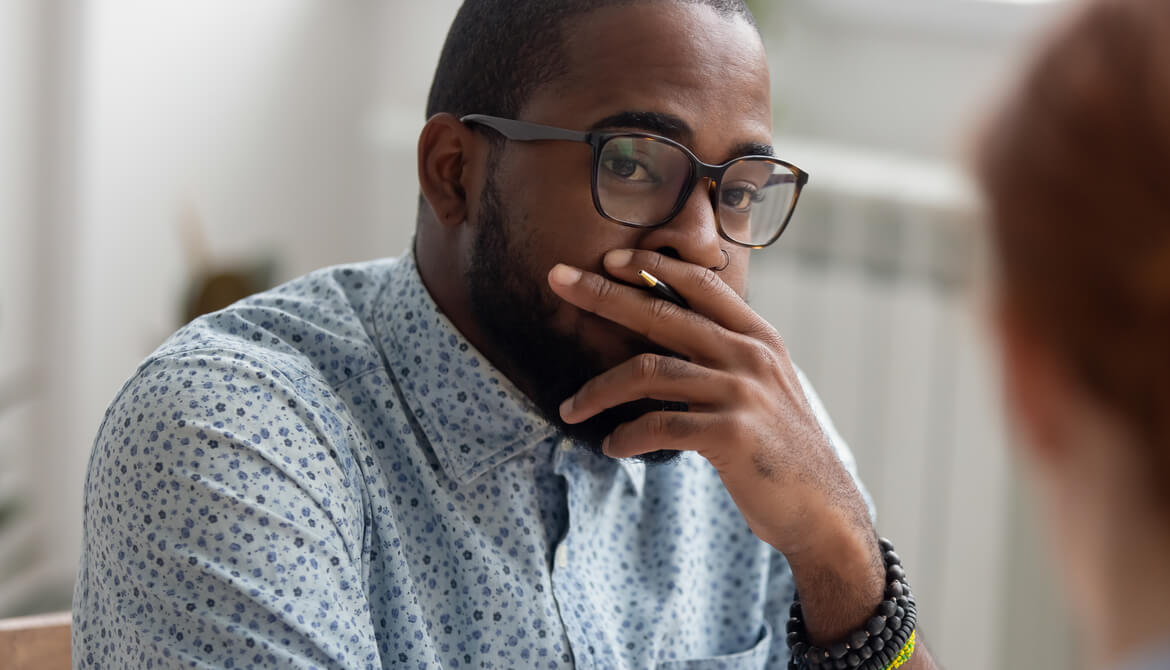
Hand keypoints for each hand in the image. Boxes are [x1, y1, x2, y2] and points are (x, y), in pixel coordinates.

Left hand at [547, 248, 871, 558]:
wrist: (823, 512)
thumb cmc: (781, 452)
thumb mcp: (763, 390)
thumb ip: (724, 361)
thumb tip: (664, 348)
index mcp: (759, 338)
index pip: (701, 283)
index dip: (651, 266)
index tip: (608, 259)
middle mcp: (751, 356)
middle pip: (661, 313)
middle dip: (602, 294)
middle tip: (557, 280)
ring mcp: (742, 393)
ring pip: (649, 371)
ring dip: (598, 390)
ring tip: (570, 408)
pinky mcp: (731, 434)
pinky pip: (659, 425)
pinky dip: (626, 436)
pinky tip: (611, 446)